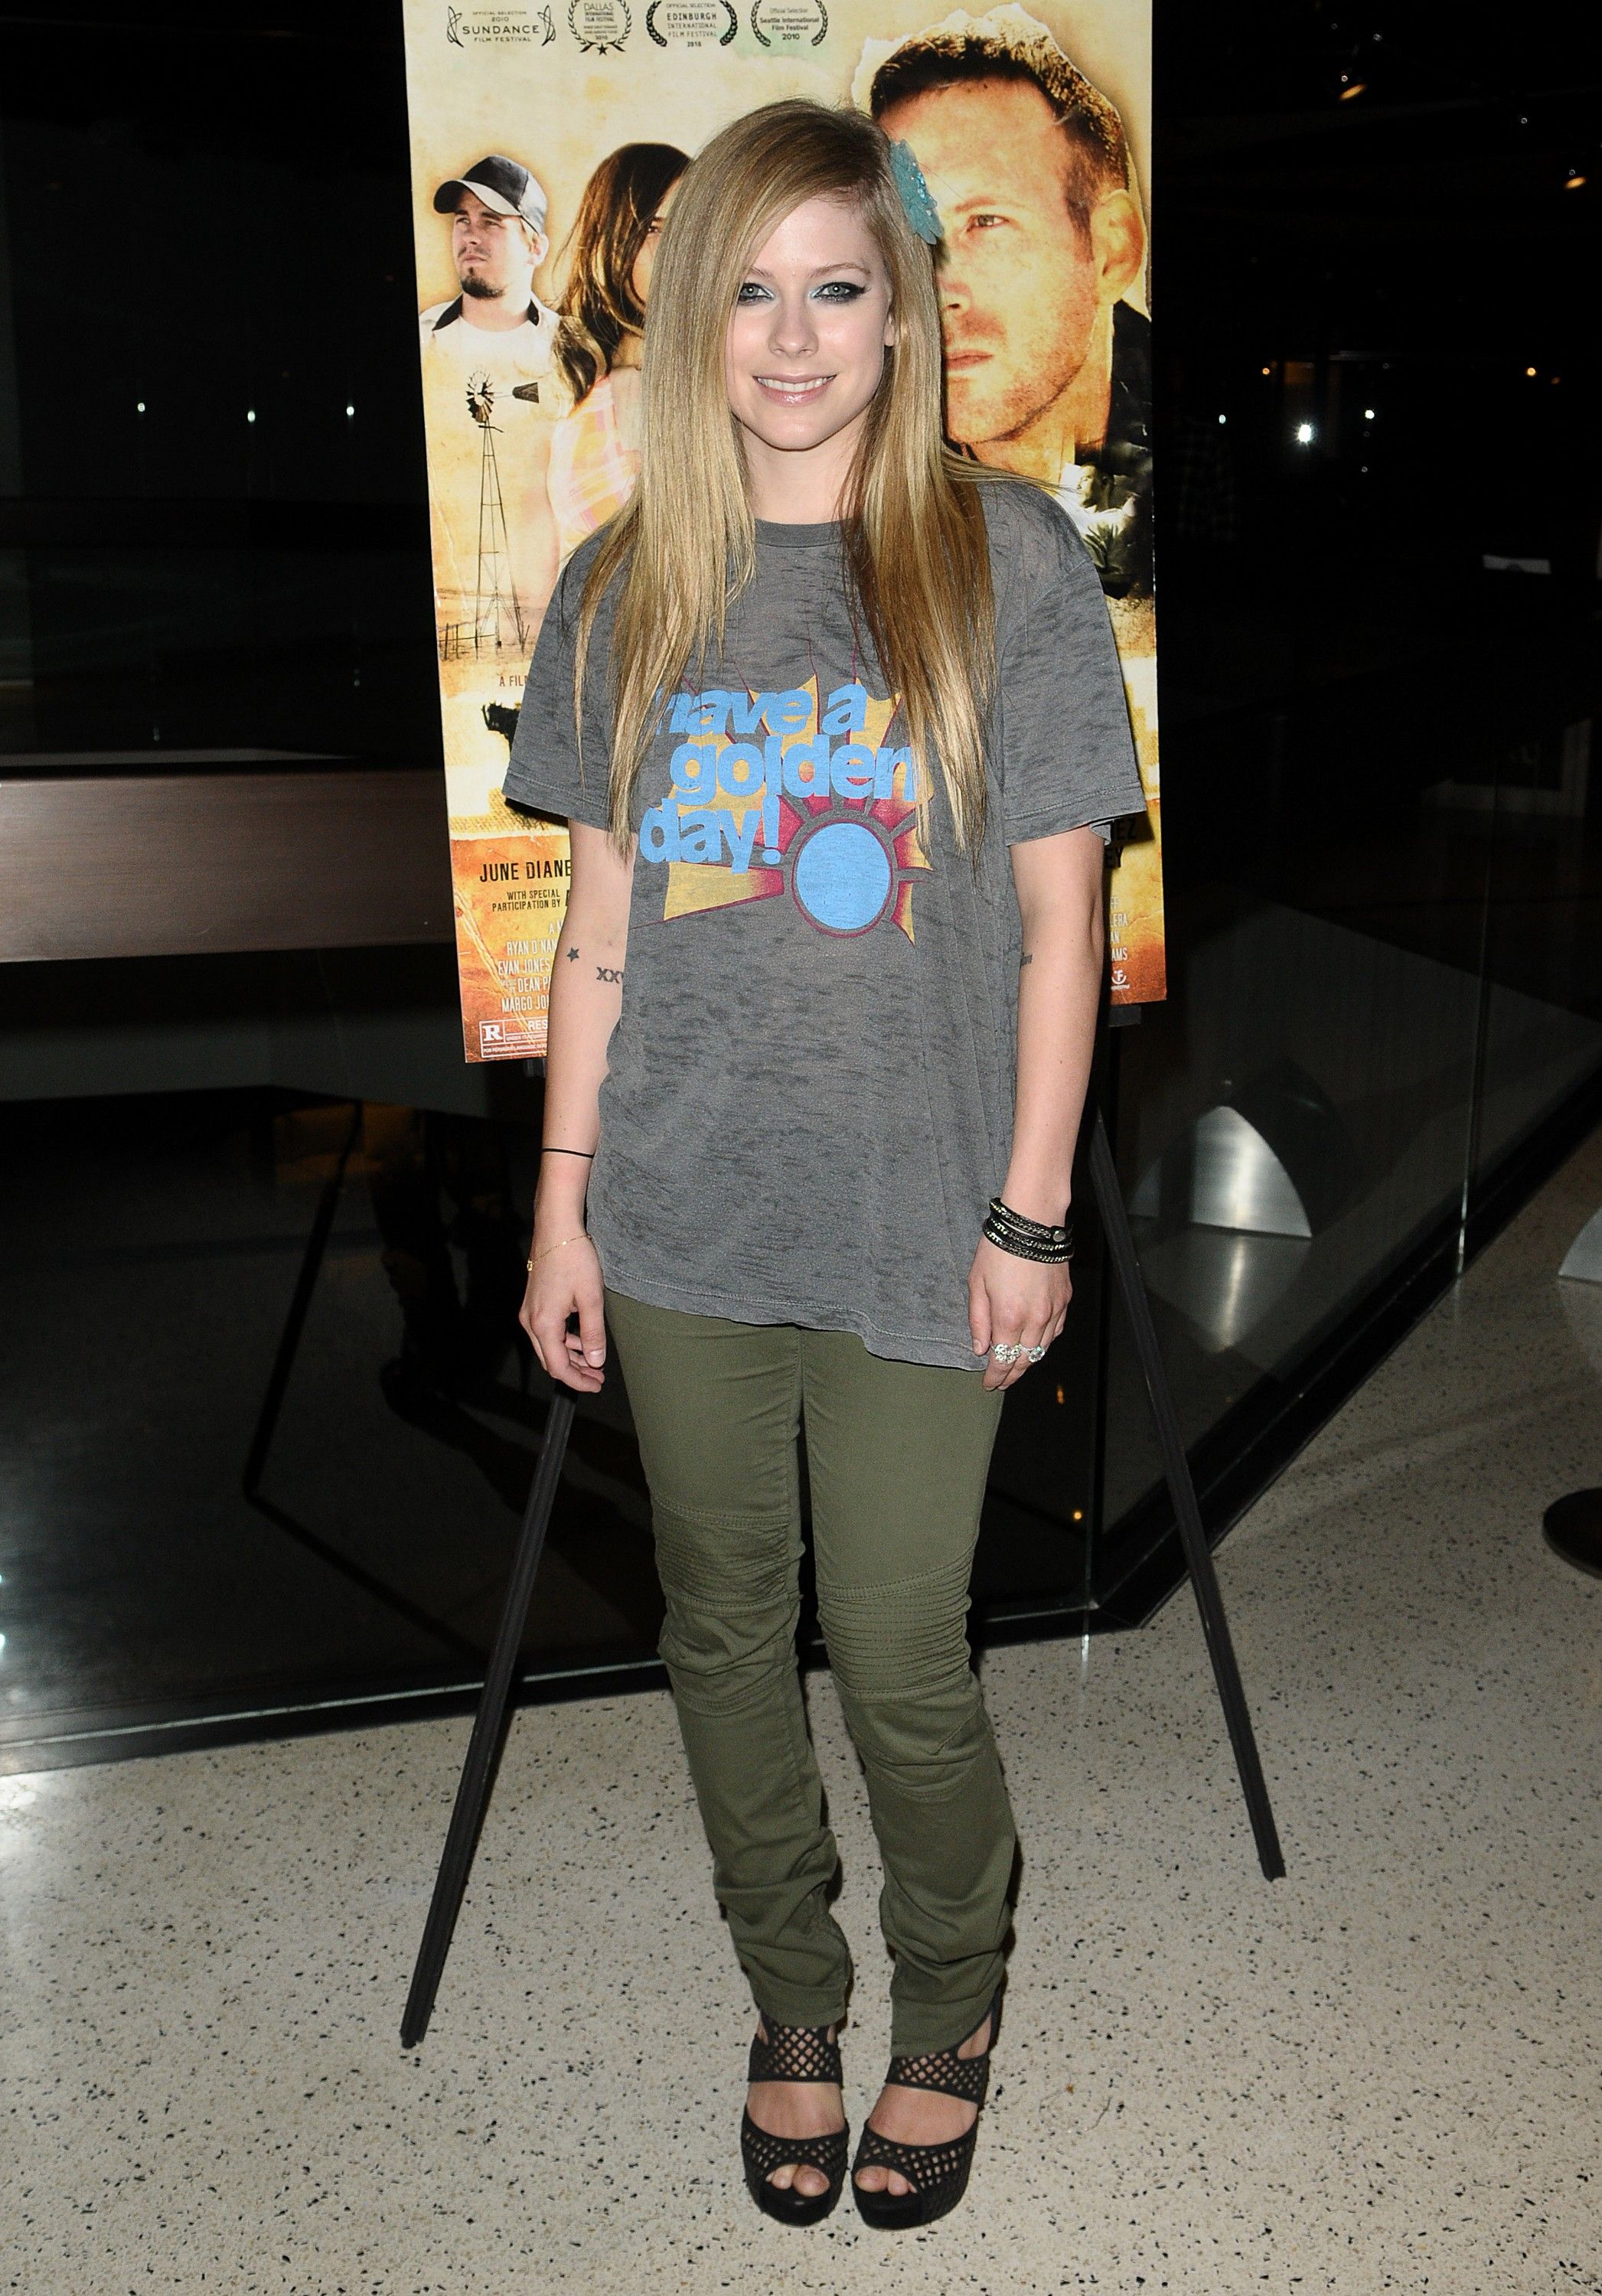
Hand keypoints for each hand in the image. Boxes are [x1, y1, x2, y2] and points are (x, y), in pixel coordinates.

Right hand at [519, 1233, 606, 1392]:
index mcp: (544, 1324)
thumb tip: (595, 1361)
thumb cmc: (574, 1258)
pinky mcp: (533, 1304)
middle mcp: (530, 1321)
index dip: (578, 1381)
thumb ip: (593, 1334)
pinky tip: (580, 1341)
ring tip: (593, 1362)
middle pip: (550, 1360)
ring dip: (570, 1357)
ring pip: (548, 1347)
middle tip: (598, 1377)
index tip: (597, 1384)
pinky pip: (546, 1332)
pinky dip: (563, 1342)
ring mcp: (529, 1312)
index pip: (558, 1367)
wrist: (556, 1228)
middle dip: (575, 1372)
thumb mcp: (591, 1299)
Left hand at [967, 1235, 1071, 1391]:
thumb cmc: (1000, 1248)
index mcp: (1008, 1317)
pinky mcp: (1065, 1300)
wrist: (1032, 1223)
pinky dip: (1044, 1343)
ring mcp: (1053, 1310)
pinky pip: (1055, 1331)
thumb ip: (978, 1320)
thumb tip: (980, 1348)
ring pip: (1042, 1349)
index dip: (995, 1376)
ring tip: (1017, 1367)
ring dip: (1028, 1362)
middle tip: (1001, 1382)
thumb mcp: (977, 1283)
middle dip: (1012, 1374)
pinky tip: (1036, 1345)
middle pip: (1025, 1360)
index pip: (1002, 1360)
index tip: (989, 1384)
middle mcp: (1034, 1319)